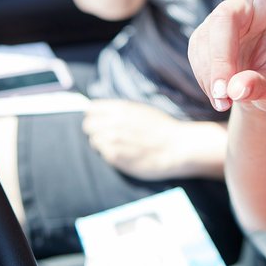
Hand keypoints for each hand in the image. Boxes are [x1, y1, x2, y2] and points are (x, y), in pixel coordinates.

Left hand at [81, 100, 225, 179]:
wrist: (177, 147)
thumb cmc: (162, 128)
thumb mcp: (141, 110)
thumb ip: (121, 111)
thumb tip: (102, 112)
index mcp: (120, 108)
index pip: (91, 109)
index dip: (95, 116)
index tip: (100, 121)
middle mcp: (113, 122)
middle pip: (88, 125)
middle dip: (95, 130)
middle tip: (108, 136)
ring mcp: (112, 140)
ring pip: (94, 141)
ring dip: (102, 144)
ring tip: (119, 147)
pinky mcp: (115, 157)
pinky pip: (103, 154)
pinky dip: (110, 155)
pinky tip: (124, 155)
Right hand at [188, 0, 265, 115]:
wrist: (262, 99)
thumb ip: (260, 86)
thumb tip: (237, 86)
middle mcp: (248, 4)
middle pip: (225, 19)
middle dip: (222, 58)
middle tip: (226, 94)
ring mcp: (221, 20)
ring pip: (206, 42)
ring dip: (212, 75)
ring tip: (227, 100)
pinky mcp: (202, 37)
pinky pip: (196, 55)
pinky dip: (205, 78)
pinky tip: (218, 93)